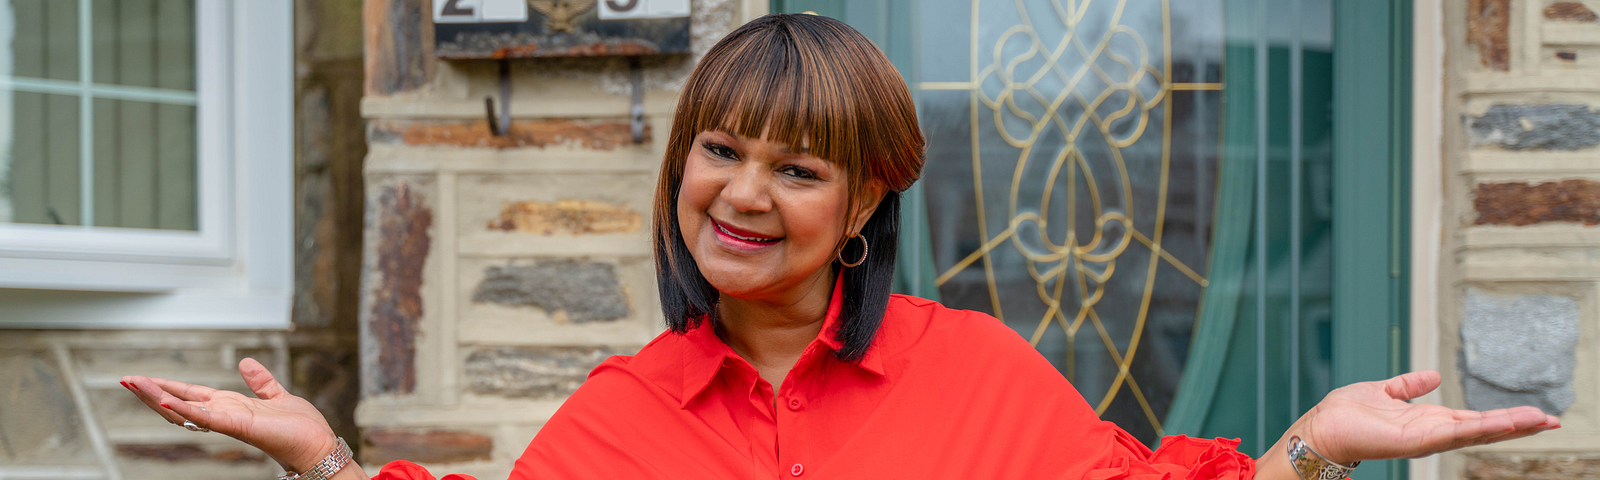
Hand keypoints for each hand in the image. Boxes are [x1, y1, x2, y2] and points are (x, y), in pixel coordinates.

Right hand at [121, 358, 341, 472]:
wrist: (316, 445)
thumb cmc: (300, 428)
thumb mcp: (277, 395)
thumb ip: (261, 381)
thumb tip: (246, 363)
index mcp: (230, 405)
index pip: (190, 394)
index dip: (166, 386)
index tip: (141, 378)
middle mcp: (224, 414)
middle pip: (179, 402)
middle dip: (152, 392)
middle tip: (125, 380)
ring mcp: (229, 421)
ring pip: (186, 410)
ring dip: (159, 397)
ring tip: (135, 384)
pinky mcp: (239, 426)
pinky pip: (207, 418)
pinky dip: (186, 410)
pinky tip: (166, 401)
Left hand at [1299, 370, 1557, 463]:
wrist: (1322, 427)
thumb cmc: (1347, 413)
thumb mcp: (1385, 392)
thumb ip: (1409, 386)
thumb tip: (1433, 376)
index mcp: (1429, 420)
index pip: (1475, 419)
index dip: (1505, 417)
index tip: (1535, 413)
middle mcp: (1433, 432)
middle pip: (1485, 430)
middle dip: (1519, 425)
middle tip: (1554, 420)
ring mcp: (1427, 439)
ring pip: (1477, 433)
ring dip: (1509, 426)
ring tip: (1541, 420)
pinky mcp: (1416, 441)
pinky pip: (1455, 434)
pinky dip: (1481, 428)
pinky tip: (1504, 423)